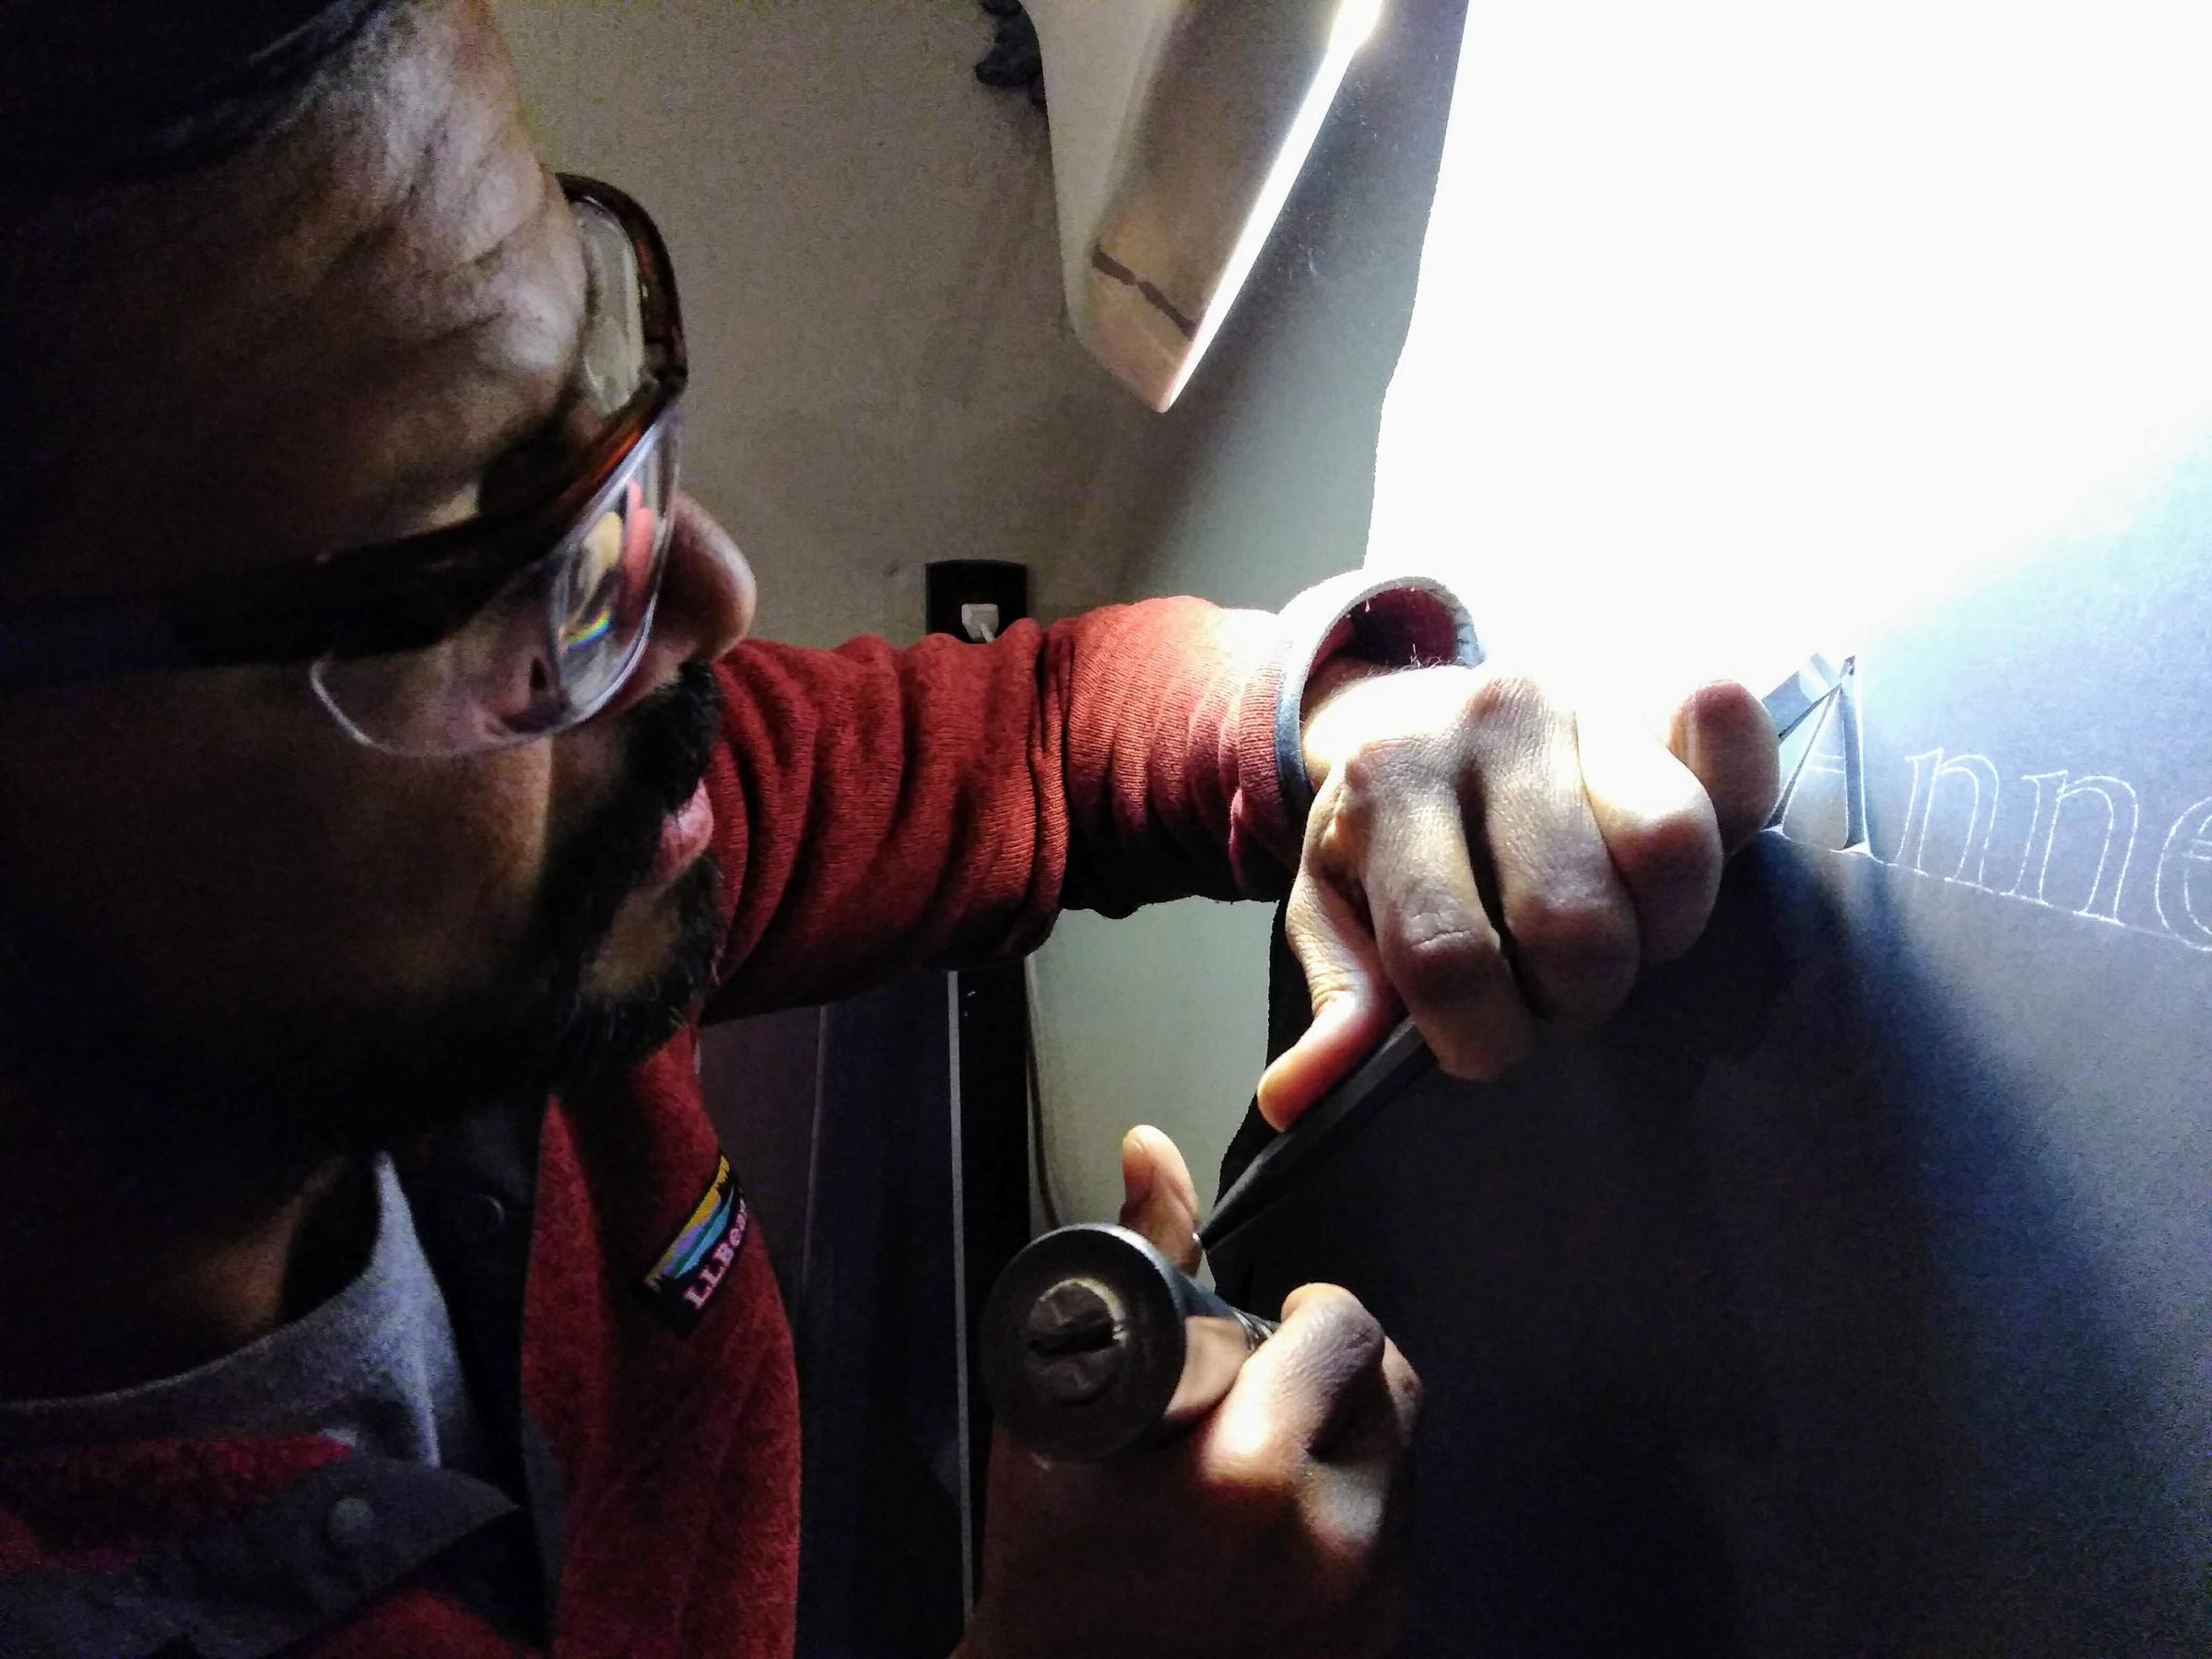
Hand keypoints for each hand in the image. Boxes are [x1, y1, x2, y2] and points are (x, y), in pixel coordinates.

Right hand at [961, 1129, 1419, 1658]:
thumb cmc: (1051, 1555)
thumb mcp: (1063, 1400)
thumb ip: (1134, 1265)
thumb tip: (1153, 1155)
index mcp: (1247, 1477)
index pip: (1345, 1330)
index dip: (1304, 1313)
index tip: (1270, 1325)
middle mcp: (1326, 1546)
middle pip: (1391, 1387)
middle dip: (1332, 1369)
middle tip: (1269, 1385)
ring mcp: (1362, 1606)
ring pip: (1404, 1456)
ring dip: (1349, 1436)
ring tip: (1268, 1456)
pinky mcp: (1378, 1643)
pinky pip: (1401, 1532)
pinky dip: (1355, 1508)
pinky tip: (1284, 1523)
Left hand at [1261, 662, 1780, 1125]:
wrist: (1418, 714)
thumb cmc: (1385, 837)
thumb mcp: (1334, 908)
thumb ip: (1339, 995)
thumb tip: (1301, 1097)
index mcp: (1389, 782)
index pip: (1446, 950)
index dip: (1482, 1035)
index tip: (1488, 1046)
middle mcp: (1489, 723)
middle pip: (1571, 917)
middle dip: (1574, 995)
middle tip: (1556, 991)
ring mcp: (1586, 702)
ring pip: (1671, 848)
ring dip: (1661, 932)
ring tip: (1625, 939)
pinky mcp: (1662, 698)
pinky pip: (1733, 743)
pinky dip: (1737, 796)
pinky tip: (1688, 859)